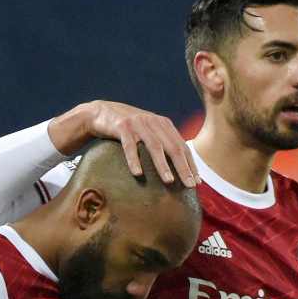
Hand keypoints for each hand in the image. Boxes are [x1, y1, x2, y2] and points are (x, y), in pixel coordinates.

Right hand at [50, 100, 199, 186]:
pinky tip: (138, 174)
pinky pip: (129, 146)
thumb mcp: (147, 133)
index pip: (182, 146)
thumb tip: (177, 169)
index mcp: (164, 124)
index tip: (197, 183)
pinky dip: (134, 160)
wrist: (100, 113)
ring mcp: (138, 123)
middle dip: (183, 167)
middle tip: (189, 185)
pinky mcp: (121, 126)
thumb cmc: (127, 129)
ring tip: (169, 181)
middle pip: (173, 147)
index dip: (191, 164)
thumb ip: (161, 144)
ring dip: (163, 165)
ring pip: (154, 146)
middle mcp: (154, 122)